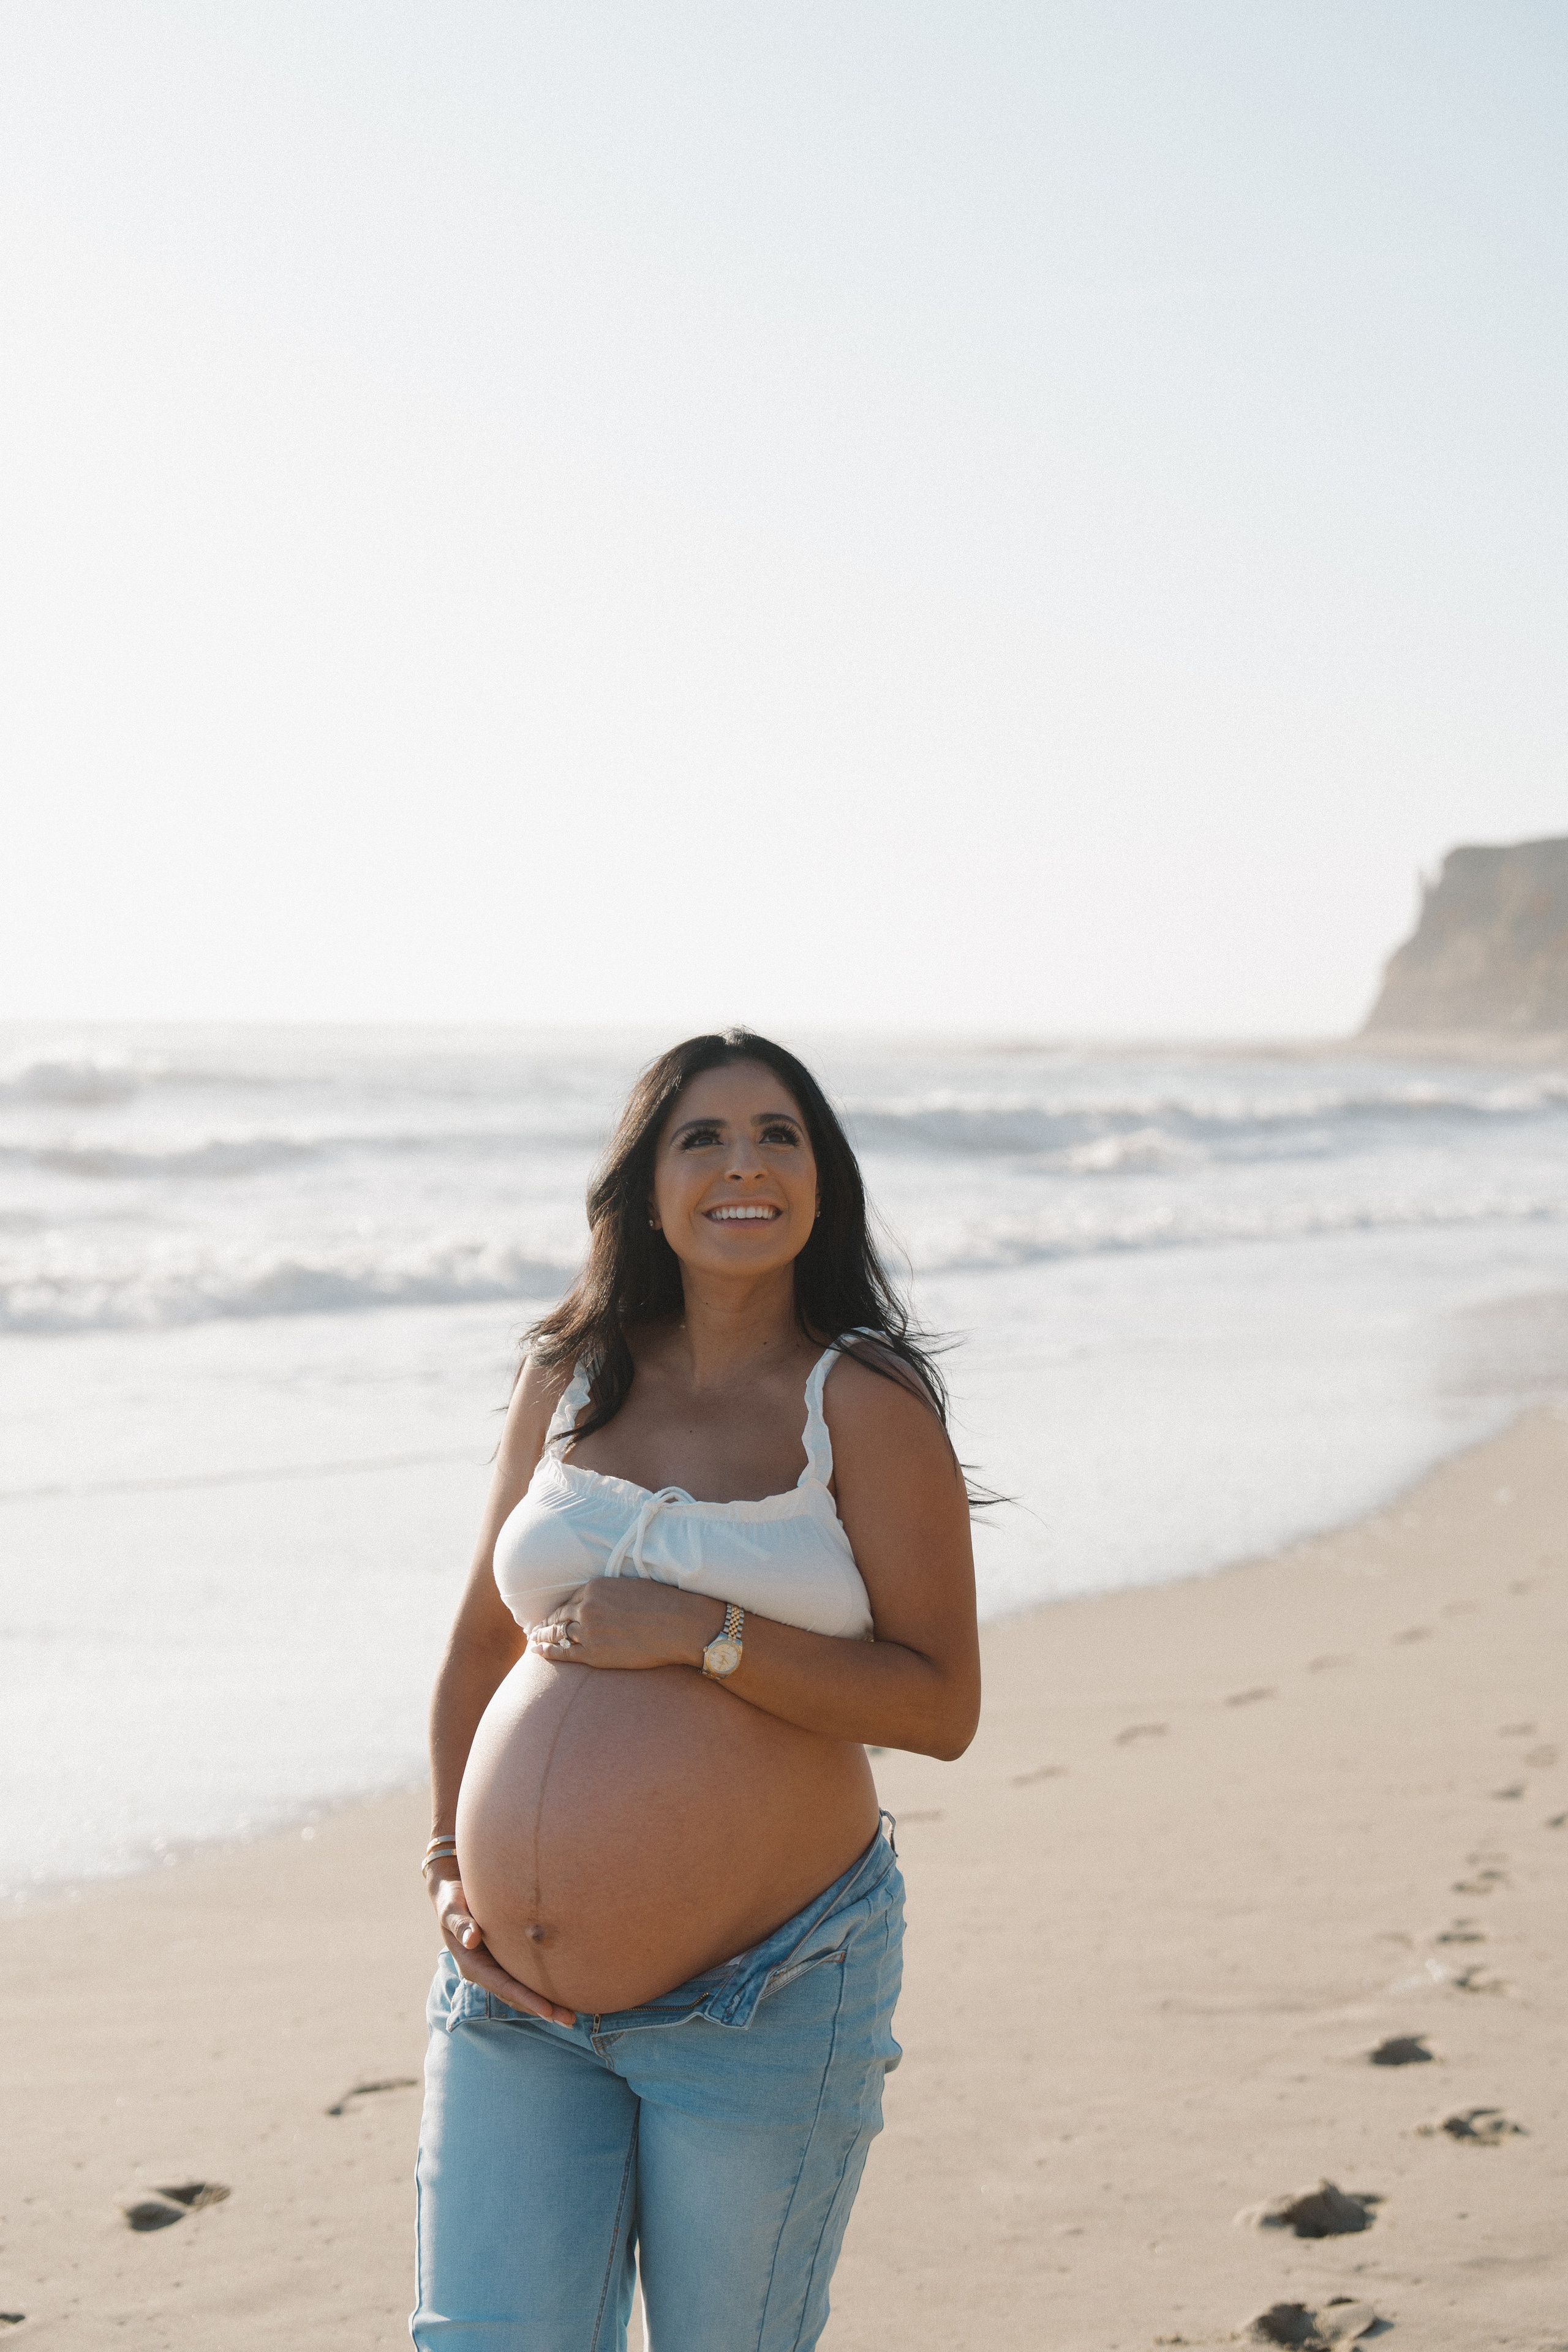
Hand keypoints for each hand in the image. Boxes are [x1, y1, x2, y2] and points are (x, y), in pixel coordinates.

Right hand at [427, 1869, 575, 2026]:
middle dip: (543, 2009)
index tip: (547, 2011)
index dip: (526, 1999)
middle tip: (570, 2020)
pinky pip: (524, 1978)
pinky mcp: (504, 1960)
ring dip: (546, 2004)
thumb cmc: (452, 1899)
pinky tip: (562, 1991)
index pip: (504, 1988)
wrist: (451, 1893)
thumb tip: (471, 1939)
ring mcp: (495, 1968)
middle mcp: (485, 1972)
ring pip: (522, 1991)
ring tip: (571, 2015)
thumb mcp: (451, 1909)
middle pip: (517, 1996)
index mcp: (472, 1966)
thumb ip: (460, 1924)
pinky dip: (541, 1987)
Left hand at [527, 1579, 721, 1672]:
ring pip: (558, 1634)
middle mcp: (587, 1607)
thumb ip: (610, 1592)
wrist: (679, 1625)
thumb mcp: (631, 1587)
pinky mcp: (594, 1654)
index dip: (560, 1610)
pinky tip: (536, 1652)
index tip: (553, 1615)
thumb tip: (604, 1600)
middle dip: (547, 1623)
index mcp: (595, 1587)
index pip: (570, 1600)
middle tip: (537, 1629)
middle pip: (560, 1616)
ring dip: (544, 1637)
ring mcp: (588, 1632)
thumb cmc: (663, 1604)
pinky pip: (562, 1653)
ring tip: (535, 1641)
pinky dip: (547, 1652)